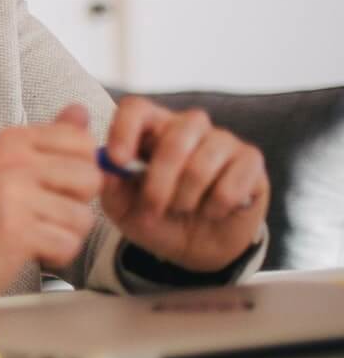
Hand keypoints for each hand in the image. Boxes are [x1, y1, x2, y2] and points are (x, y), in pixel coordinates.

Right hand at [0, 104, 103, 297]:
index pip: (82, 141)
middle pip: (91, 178)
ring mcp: (12, 195)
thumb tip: (79, 109)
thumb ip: (49, 140)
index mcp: (12, 140)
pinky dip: (55, 256)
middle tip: (40, 213)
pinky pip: (68, 244)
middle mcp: (11, 161)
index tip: (51, 184)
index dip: (80, 169)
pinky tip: (29, 249)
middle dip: (75, 204)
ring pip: (83, 217)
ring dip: (64, 234)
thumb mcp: (9, 166)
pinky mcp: (16, 231)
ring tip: (32, 232)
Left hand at [99, 97, 267, 273]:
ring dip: (186, 197)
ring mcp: (223, 140)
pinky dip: (216, 206)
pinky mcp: (251, 161)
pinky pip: (232, 182)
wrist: (195, 248)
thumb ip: (110, 186)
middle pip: (174, 136)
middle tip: (152, 208)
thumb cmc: (155, 218)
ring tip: (182, 210)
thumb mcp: (122, 209)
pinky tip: (212, 211)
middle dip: (160, 181)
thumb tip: (107, 166)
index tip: (117, 160)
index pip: (136, 108)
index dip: (125, 129)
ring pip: (203, 162)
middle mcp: (188, 127)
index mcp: (151, 129)